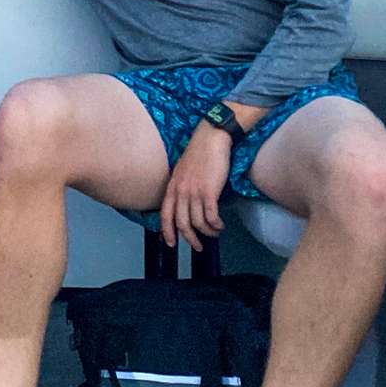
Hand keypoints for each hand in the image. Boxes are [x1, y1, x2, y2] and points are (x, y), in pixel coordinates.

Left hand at [160, 125, 230, 250]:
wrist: (210, 139)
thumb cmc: (199, 154)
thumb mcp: (182, 172)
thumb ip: (180, 188)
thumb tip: (183, 205)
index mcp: (172, 187)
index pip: (165, 216)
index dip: (167, 232)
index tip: (171, 244)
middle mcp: (180, 192)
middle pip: (182, 224)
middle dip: (190, 239)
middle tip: (198, 247)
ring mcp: (194, 192)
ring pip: (198, 223)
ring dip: (208, 233)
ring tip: (215, 233)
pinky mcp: (209, 192)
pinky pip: (211, 217)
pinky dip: (216, 225)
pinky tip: (220, 225)